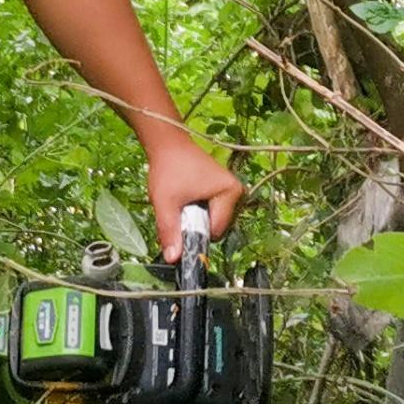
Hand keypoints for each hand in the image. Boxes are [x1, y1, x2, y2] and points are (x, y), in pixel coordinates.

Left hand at [146, 139, 243, 253]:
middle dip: (197, 226)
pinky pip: (215, 214)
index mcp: (231, 192)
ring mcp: (234, 192)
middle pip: (218, 228)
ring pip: (216, 223)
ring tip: (184, 202)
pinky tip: (189, 199)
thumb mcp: (165, 202)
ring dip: (198, 220)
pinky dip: (200, 213)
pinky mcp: (227, 192)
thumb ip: (169, 230)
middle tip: (180, 208)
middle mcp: (238, 192)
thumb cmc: (168, 168)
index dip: (195, 233)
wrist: (168, 145)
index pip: (216, 231)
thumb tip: (173, 259)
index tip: (179, 221)